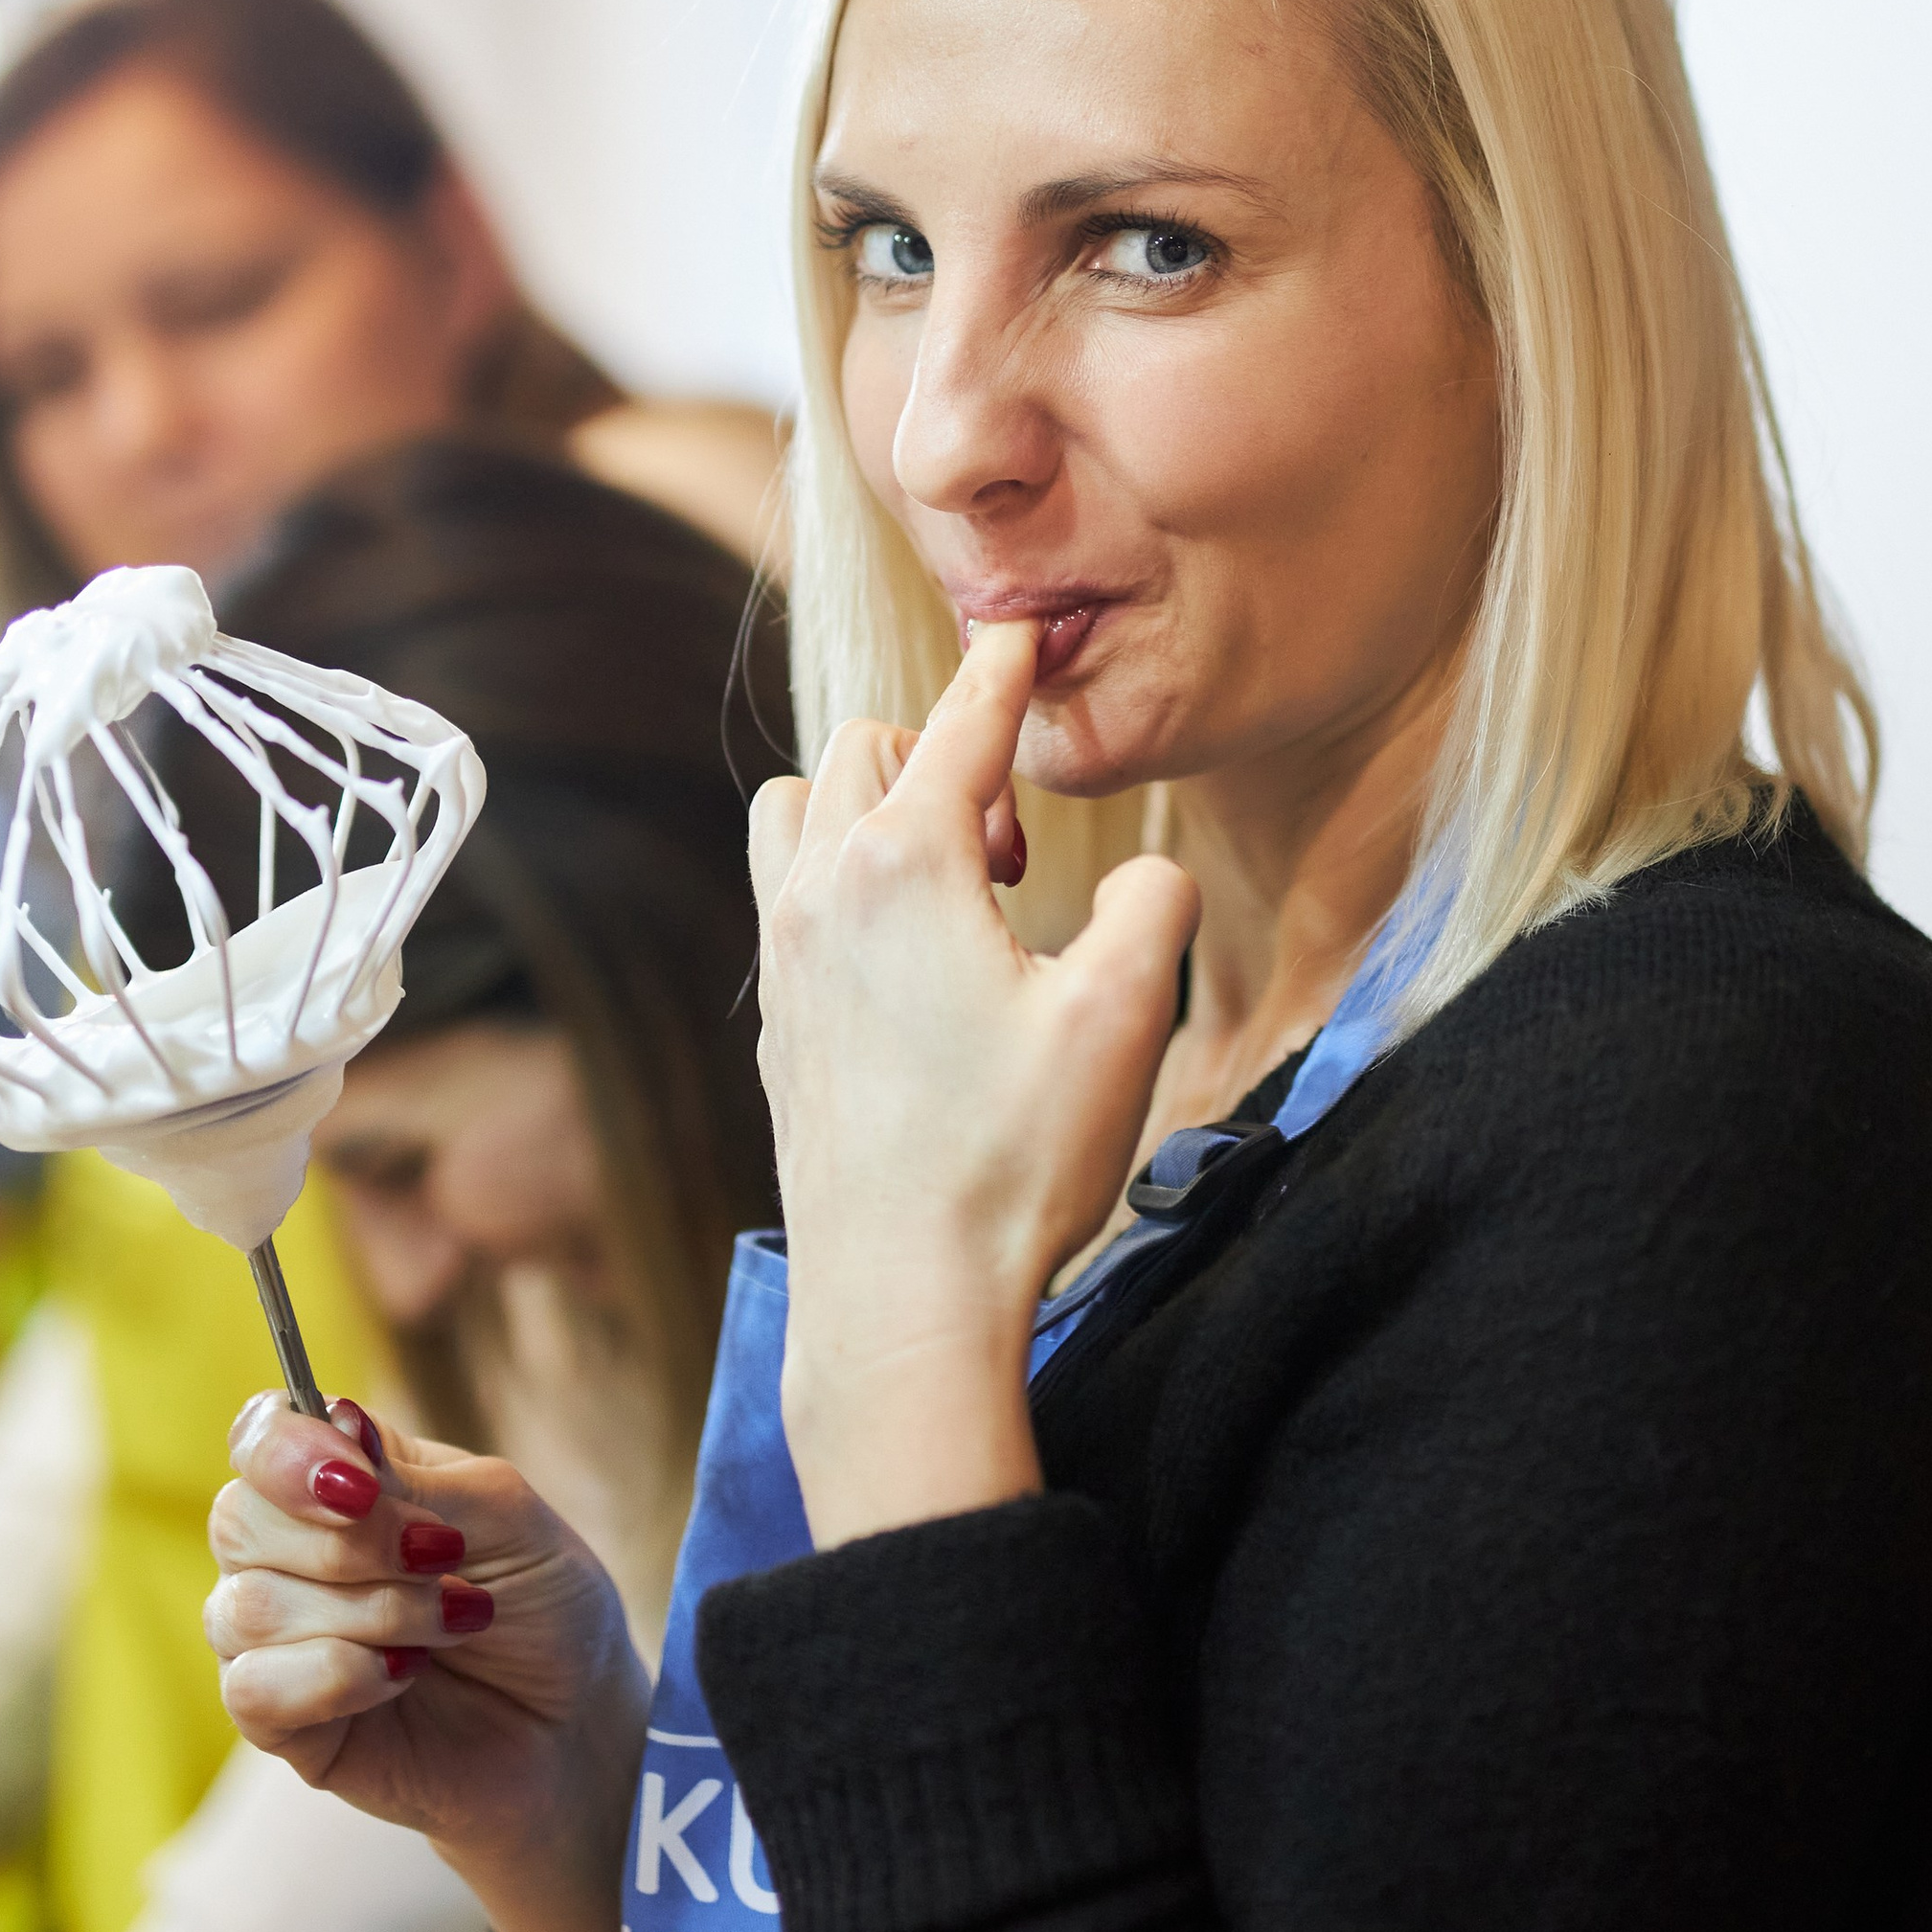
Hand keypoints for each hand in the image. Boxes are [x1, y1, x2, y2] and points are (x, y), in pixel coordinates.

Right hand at [208, 1395, 644, 1861]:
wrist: (576, 1723)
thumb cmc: (543, 1605)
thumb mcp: (507, 1517)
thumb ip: (415, 1478)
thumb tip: (337, 1423)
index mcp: (340, 1481)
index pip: (260, 1437)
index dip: (288, 1452)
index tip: (361, 1487)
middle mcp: (288, 1554)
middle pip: (238, 1519)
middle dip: (351, 1544)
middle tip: (443, 1560)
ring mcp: (277, 1641)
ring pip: (251, 1607)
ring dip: (372, 1612)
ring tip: (453, 1624)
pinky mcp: (279, 1724)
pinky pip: (253, 1688)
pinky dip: (338, 1675)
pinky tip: (404, 1674)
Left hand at [750, 616, 1197, 1546]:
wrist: (900, 1298)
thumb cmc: (1011, 1161)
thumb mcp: (1126, 1018)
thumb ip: (1154, 905)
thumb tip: (1142, 879)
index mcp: (903, 866)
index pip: (959, 723)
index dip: (1005, 671)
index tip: (1029, 633)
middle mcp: (819, 893)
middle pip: (864, 750)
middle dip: (946, 761)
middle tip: (1018, 855)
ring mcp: (784, 960)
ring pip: (798, 813)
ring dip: (872, 811)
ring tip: (953, 889)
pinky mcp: (776, 1023)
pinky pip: (787, 896)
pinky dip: (842, 882)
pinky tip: (913, 962)